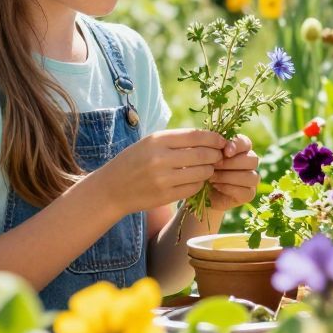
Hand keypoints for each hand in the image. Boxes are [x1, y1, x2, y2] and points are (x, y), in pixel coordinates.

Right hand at [95, 129, 227, 215]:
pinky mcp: (165, 196)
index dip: (215, 138)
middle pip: (203, 155)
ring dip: (209, 170)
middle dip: (216, 155)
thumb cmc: (134, 161)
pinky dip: (199, 183)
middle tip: (218, 156)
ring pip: (202, 172)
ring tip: (207, 168)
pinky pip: (194, 188)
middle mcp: (160, 158)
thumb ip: (177, 139)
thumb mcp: (150, 143)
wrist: (111, 189)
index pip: (197, 136)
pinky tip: (195, 180)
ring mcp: (163, 179)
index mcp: (157, 140)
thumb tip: (210, 137)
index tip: (222, 141)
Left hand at [204, 134, 259, 210]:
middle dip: (232, 163)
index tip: (226, 153)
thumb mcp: (205, 158)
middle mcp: (249, 164)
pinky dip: (230, 189)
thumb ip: (213, 150)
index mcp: (241, 150)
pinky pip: (247, 191)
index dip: (238, 146)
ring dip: (229, 177)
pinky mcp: (249, 194)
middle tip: (214, 167)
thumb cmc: (201, 171)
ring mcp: (251, 180)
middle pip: (252, 159)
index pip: (246, 143)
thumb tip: (219, 146)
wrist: (197, 193)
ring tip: (212, 178)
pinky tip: (216, 187)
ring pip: (252, 176)